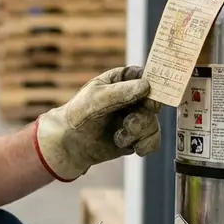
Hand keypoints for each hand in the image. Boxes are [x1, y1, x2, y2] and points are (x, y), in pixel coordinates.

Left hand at [34, 65, 161, 180]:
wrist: (69, 143)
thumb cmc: (78, 114)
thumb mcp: (96, 98)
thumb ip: (120, 92)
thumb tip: (146, 86)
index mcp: (122, 80)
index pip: (146, 76)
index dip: (153, 86)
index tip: (149, 99)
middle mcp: (132, 97)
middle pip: (154, 102)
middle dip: (144, 115)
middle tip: (129, 123)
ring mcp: (135, 117)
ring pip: (153, 123)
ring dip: (139, 132)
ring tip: (120, 137)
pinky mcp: (136, 136)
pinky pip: (153, 140)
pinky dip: (145, 145)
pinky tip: (133, 147)